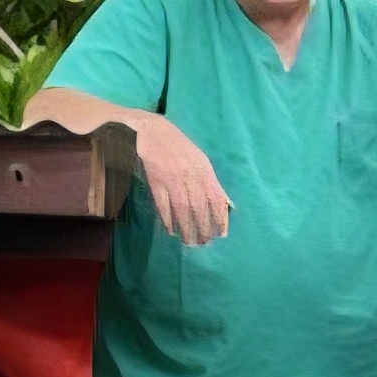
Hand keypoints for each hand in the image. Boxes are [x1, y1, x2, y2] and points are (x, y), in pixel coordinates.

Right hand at [135, 113, 232, 244]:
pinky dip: (167, 219)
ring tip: (190, 242)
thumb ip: (211, 182)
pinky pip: (163, 205)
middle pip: (199, 207)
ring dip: (187, 228)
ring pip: (182, 209)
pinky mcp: (156, 182)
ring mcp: (172, 179)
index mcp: (204, 170)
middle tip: (205, 244)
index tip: (222, 234)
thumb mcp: (201, 160)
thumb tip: (225, 203)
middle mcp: (190, 176)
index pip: (216, 198)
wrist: (152, 133)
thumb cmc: (180, 147)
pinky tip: (171, 230)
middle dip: (204, 228)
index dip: (220, 218)